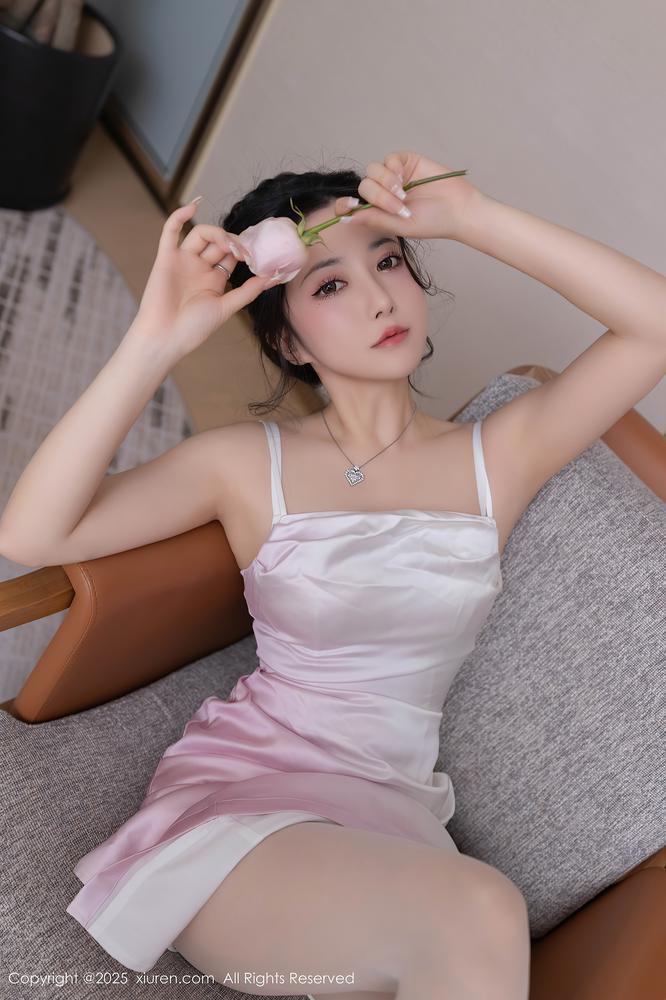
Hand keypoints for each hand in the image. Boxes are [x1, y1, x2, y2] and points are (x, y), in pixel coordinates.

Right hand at [132, 201, 275, 358]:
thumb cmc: (193, 328)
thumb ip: (247, 291)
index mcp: (214, 280)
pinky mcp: (166, 257)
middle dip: (234, 243)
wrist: (165, 338)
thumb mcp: (226, 308)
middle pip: (218, 243)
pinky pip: (170, 231)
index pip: (232, 256)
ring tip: (228, 245)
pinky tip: (194, 205)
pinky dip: (179, 215)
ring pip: (200, 234)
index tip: (259, 255)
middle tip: (245, 251)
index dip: (245, 251)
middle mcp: (199, 267)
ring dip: (217, 234)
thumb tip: (272, 277)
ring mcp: (182, 261)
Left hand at [333, 150, 483, 241]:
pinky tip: (404, 180)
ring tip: (404, 195)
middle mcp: (383, 193)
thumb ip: (374, 219)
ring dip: (385, 184)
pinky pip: (388, 159)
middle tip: (399, 207)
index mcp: (378, 211)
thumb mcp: (400, 226)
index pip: (352, 205)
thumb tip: (346, 218)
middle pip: (364, 187)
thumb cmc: (431, 222)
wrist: (457, 209)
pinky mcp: (405, 162)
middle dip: (379, 197)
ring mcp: (393, 176)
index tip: (348, 206)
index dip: (345, 204)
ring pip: (372, 172)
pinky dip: (392, 169)